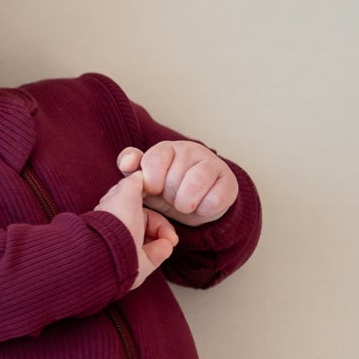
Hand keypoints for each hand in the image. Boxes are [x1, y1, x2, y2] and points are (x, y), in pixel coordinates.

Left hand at [96, 168, 180, 285]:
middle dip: (163, 226)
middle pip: (154, 224)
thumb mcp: (126, 191)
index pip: (143, 208)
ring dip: (165, 238)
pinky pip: (157, 254)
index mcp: (118, 213)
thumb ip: (135, 181)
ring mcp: (131, 248)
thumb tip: (141, 173)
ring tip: (166, 241)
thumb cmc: (116, 218)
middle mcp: (123, 230)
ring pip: (159, 239)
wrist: (111, 250)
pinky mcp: (138, 264)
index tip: (163, 207)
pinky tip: (162, 249)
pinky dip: (161, 251)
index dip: (154, 206)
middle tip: (168, 231)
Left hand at [117, 140, 236, 227]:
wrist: (197, 206)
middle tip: (172, 197)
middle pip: (173, 178)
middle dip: (169, 196)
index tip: (154, 190)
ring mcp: (213, 164)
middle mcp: (191, 150)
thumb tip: (128, 161)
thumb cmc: (166, 191)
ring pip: (195, 184)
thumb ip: (131, 169)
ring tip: (184, 205)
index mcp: (167, 148)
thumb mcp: (145, 181)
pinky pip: (214, 200)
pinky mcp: (230, 183)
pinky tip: (202, 206)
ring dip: (185, 203)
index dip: (152, 182)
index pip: (153, 160)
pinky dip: (204, 210)